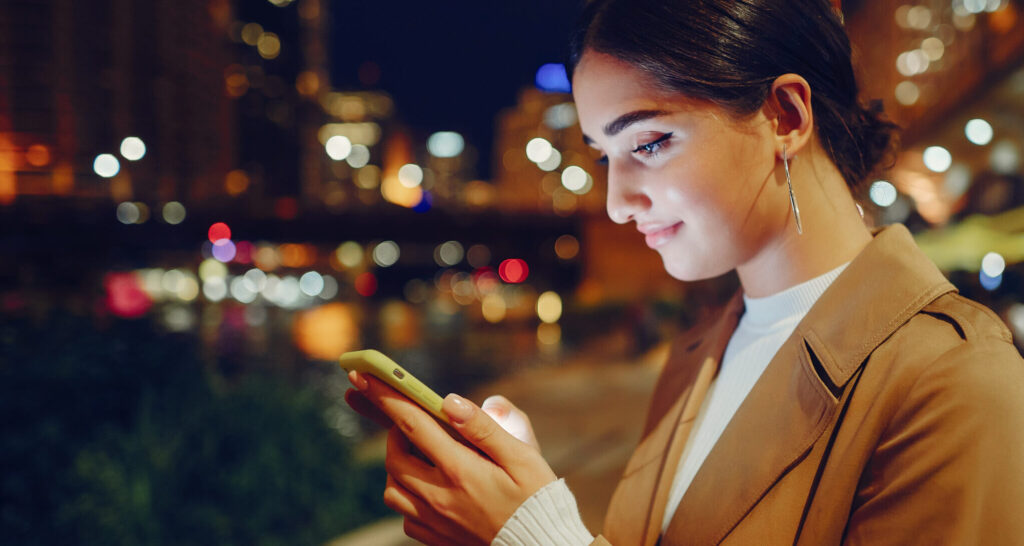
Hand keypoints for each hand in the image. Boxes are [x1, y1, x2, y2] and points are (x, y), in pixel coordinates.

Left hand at [345, 371, 556, 544]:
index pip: (412, 424)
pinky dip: (409, 497)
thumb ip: (484, 428)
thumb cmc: (537, 499)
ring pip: (393, 489)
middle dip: (396, 432)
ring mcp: (435, 521)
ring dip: (399, 466)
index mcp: (460, 470)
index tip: (364, 375)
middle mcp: (440, 497)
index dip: (385, 396)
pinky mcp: (436, 538)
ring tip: (422, 456)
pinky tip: (430, 488)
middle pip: (394, 457)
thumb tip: (450, 401)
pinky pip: (406, 516)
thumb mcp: (522, 457)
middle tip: (413, 422)